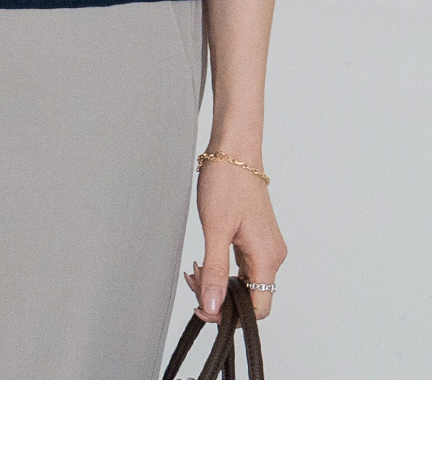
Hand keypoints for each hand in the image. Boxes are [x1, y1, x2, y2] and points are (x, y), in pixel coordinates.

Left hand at [184, 165, 287, 323]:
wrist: (233, 151)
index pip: (259, 309)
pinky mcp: (255, 239)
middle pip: (251, 298)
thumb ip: (214, 271)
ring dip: (218, 283)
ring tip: (194, 270)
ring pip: (244, 282)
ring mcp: (265, 247)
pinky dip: (222, 269)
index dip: (231, 316)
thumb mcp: (215, 230)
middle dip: (219, 298)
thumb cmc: (227, 182)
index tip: (203, 308)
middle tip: (194, 282)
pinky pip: (242, 267)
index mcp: (268, 257)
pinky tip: (203, 262)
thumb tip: (213, 306)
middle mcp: (272, 255)